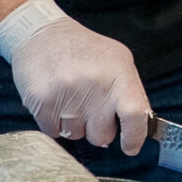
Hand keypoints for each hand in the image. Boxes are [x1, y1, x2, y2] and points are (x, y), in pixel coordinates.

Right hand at [8, 17, 151, 154]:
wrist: (41, 34)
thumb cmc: (84, 50)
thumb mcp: (118, 62)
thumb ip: (132, 93)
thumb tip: (139, 127)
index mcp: (118, 75)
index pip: (134, 115)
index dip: (134, 137)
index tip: (130, 147)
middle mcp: (94, 85)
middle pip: (102, 136)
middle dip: (98, 130)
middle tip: (90, 109)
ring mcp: (67, 94)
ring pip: (75, 135)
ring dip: (74, 124)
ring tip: (70, 98)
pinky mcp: (42, 101)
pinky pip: (53, 132)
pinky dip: (54, 123)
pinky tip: (55, 101)